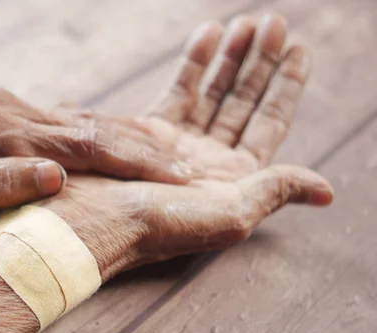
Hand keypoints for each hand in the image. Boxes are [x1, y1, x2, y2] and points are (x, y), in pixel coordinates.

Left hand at [0, 89, 192, 223]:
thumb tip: (54, 178)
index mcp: (0, 137)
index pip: (85, 148)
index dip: (134, 164)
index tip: (176, 178)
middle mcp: (11, 113)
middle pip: (92, 128)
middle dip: (144, 148)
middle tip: (187, 167)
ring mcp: (7, 107)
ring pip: (81, 119)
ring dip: (125, 136)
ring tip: (165, 152)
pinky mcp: (0, 108)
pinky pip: (59, 117)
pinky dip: (94, 128)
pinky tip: (112, 135)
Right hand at [39, 15, 333, 280]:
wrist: (92, 222)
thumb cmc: (159, 224)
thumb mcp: (230, 214)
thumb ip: (276, 190)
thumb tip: (325, 189)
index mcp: (233, 181)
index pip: (269, 123)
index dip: (286, 85)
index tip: (300, 49)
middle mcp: (208, 161)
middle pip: (243, 102)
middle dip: (261, 63)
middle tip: (276, 23)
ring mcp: (177, 144)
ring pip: (212, 92)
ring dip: (232, 57)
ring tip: (248, 23)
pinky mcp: (146, 132)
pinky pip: (178, 90)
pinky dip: (195, 62)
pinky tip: (209, 35)